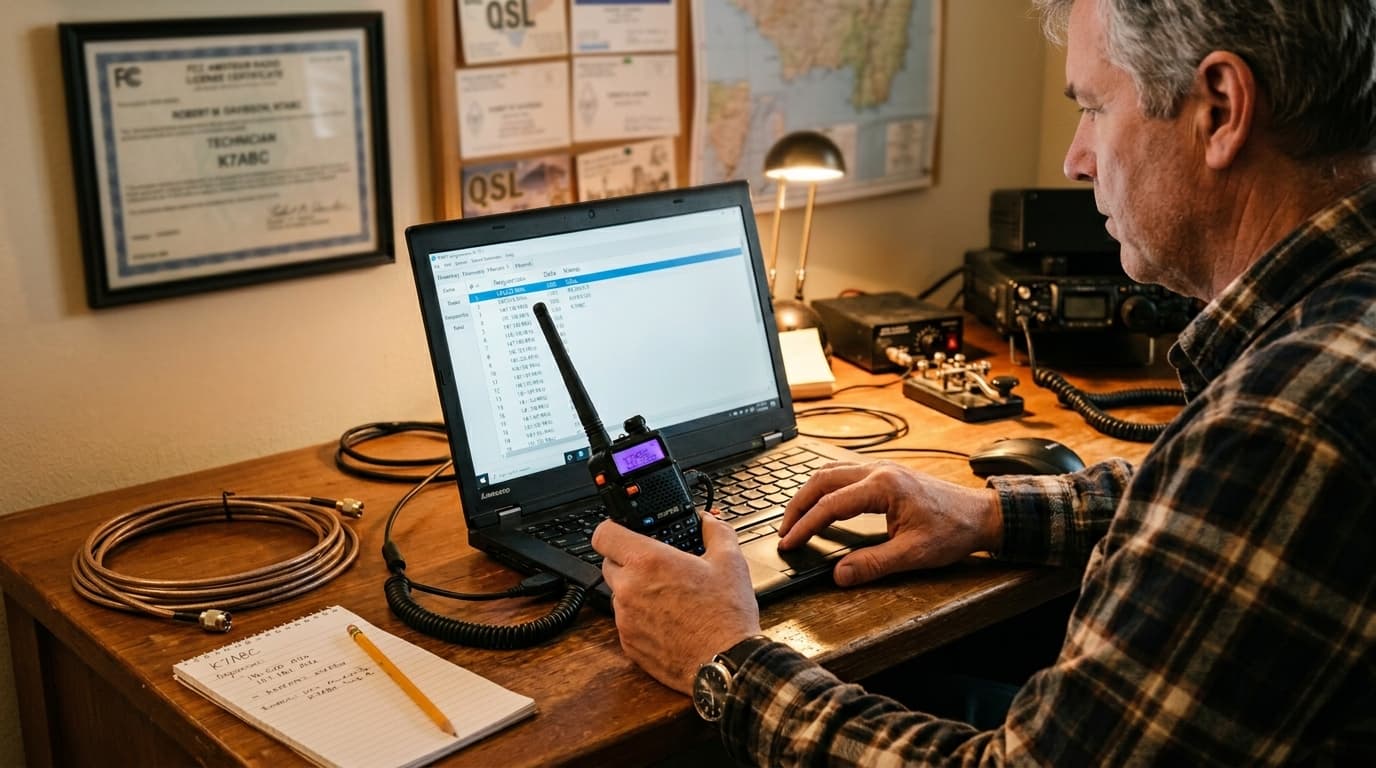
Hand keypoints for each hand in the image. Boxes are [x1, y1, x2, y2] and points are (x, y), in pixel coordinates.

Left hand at [593, 512, 760, 693]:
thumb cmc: (726, 615)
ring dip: (634, 591)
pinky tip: (667, 620)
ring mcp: (625, 619)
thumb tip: (709, 520)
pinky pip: (625, 622)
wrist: (727, 662)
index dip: (612, 529)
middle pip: (608, 564)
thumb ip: (715, 531)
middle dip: (627, 561)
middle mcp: (629, 589)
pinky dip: (640, 618)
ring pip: (617, 595)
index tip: (622, 531)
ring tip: (667, 596)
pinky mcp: (629, 644)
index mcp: (648, 562)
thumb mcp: (730, 561)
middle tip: (655, 565)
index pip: (604, 534)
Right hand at [778, 460, 1001, 586]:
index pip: (831, 505)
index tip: (789, 542)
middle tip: (783, 531)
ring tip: (796, 519)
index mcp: (884, 486)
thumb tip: (840, 574)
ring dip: (809, 494)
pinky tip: (822, 504)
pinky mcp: (886, 474)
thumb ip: (873, 564)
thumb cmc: (954, 530)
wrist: (982, 515)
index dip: (805, 525)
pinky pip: (845, 474)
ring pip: (831, 473)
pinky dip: (825, 488)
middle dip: (797, 505)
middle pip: (822, 480)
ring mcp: (882, 469)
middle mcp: (879, 470)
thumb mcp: (914, 554)